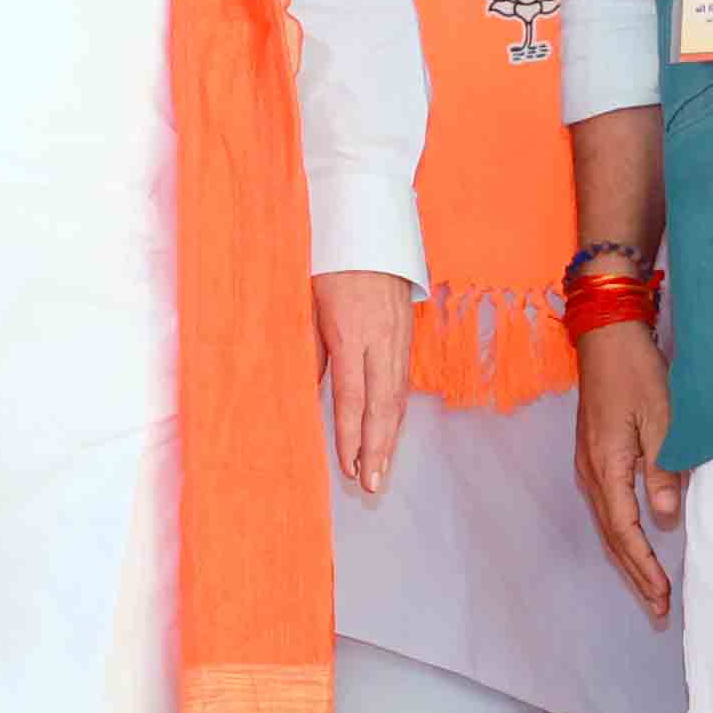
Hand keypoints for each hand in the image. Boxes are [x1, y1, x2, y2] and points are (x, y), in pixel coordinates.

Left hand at [311, 268, 409, 496]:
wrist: (369, 226)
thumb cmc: (329, 261)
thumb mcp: (308, 300)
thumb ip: (308, 346)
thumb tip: (306, 390)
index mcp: (350, 330)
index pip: (351, 394)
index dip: (349, 433)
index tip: (347, 466)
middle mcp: (380, 338)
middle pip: (382, 404)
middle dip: (377, 449)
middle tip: (372, 486)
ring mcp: (398, 337)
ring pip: (398, 398)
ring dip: (390, 438)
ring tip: (382, 472)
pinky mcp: (407, 335)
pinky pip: (403, 383)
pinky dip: (397, 414)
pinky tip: (390, 436)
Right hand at [570, 321, 678, 623]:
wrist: (606, 337)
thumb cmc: (637, 373)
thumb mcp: (662, 419)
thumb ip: (663, 470)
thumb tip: (665, 517)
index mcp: (606, 466)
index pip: (625, 531)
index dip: (644, 566)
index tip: (663, 595)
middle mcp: (591, 472)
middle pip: (611, 536)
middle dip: (634, 574)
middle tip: (658, 607)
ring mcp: (588, 464)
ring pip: (606, 525)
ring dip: (627, 557)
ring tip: (649, 586)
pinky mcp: (593, 455)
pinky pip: (606, 507)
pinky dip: (621, 534)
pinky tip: (635, 542)